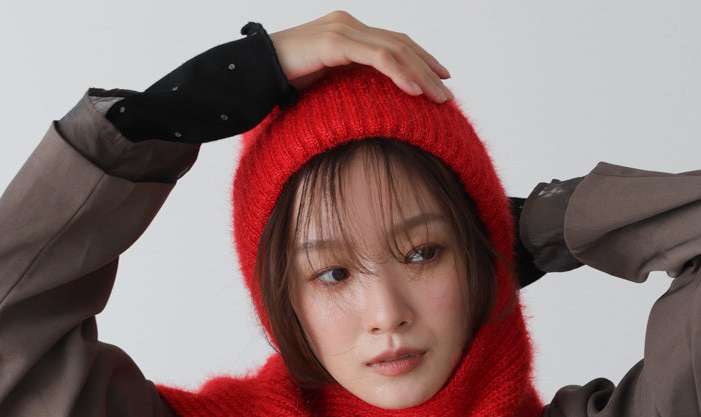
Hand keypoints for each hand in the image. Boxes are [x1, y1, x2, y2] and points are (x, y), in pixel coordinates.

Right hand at [270, 11, 451, 101]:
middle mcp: (348, 25)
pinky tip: (415, 90)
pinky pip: (377, 57)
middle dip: (428, 67)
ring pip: (394, 50)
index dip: (420, 58)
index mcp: (348, 32)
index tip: (441, 78)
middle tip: (448, 91)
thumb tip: (368, 106)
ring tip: (439, 97)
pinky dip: (399, 73)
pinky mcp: (335, 41)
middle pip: (399, 44)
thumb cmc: (282, 84)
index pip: (393, 42)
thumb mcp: (323, 84)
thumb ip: (346, 84)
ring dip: (421, 74)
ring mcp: (342, 30)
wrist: (252, 72)